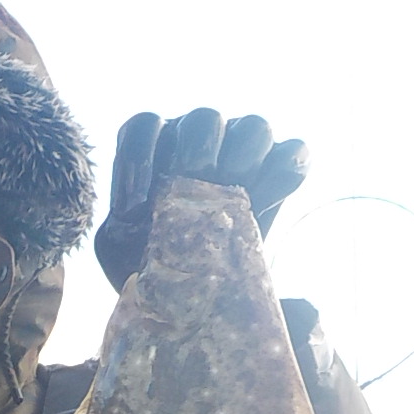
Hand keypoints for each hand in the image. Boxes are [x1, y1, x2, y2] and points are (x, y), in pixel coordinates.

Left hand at [94, 109, 308, 291]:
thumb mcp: (123, 251)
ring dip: (243, 157)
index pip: (144, 128)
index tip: (134, 209)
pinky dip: (285, 171)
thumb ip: (119, 232)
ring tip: (232, 196)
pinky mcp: (277, 169)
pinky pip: (294, 153)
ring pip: (253, 128)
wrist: (195, 293)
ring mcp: (241, 151)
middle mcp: (199, 141)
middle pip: (204, 121)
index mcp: (156, 150)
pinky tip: (264, 202)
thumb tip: (131, 233)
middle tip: (191, 189)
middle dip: (198, 151)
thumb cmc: (151, 263)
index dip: (137, 159)